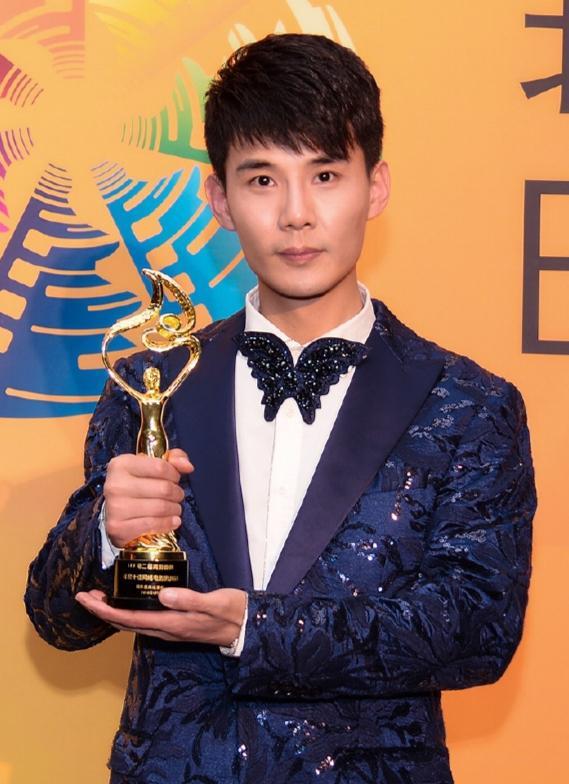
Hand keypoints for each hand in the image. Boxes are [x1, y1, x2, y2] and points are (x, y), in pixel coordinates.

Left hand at [75, 588, 246, 645]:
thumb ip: (189, 599)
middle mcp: (166, 630)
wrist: (246, 629)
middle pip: (125, 624)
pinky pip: (142, 621)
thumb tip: (163, 594)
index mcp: (172, 623)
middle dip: (101, 611)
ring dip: (112, 613)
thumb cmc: (232, 612)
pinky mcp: (174, 625)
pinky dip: (127, 613)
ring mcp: (169, 630)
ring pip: (132, 624)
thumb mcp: (215, 603)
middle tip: (84, 596)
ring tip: (99, 598)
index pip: (129, 618)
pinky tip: (126, 603)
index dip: (104, 610)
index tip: (87, 599)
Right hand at [103, 448, 193, 547]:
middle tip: (177, 496)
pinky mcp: (118, 527)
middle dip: (177, 493)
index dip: (174, 474)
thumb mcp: (152, 465)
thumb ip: (173, 459)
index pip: (160, 467)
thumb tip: (188, 466)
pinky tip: (172, 521)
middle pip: (163, 488)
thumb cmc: (138, 486)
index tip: (175, 479)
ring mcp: (116, 507)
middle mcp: (116, 484)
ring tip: (175, 508)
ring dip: (174, 509)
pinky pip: (153, 524)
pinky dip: (167, 523)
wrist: (116, 513)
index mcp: (122, 464)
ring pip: (160, 507)